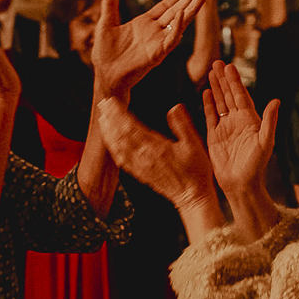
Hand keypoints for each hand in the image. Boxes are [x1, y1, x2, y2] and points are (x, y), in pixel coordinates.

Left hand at [92, 0, 207, 96]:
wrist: (105, 76)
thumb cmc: (105, 54)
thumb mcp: (106, 24)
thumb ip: (110, 6)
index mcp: (144, 24)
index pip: (165, 6)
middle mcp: (154, 32)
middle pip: (176, 12)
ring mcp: (157, 43)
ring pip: (178, 24)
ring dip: (190, 11)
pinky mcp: (157, 55)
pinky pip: (170, 40)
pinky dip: (176, 28)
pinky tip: (182, 15)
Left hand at [97, 98, 216, 212]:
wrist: (192, 197)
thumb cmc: (195, 171)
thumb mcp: (195, 144)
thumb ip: (183, 125)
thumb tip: (175, 107)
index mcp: (156, 147)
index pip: (131, 127)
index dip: (119, 113)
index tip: (112, 101)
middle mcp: (144, 157)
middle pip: (121, 135)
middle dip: (110, 118)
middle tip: (103, 104)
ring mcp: (140, 166)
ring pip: (118, 147)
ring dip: (109, 132)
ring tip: (103, 119)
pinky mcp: (140, 173)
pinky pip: (122, 160)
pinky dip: (113, 148)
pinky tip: (110, 141)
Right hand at [205, 61, 278, 196]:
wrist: (241, 185)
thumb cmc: (256, 166)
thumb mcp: (266, 142)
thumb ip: (270, 121)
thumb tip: (276, 100)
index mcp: (250, 120)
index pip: (241, 96)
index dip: (235, 81)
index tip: (230, 67)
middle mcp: (237, 121)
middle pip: (229, 95)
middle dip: (223, 79)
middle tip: (217, 62)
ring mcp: (225, 128)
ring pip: (219, 102)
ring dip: (215, 87)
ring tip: (210, 72)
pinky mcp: (214, 137)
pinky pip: (210, 116)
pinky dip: (208, 104)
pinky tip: (206, 92)